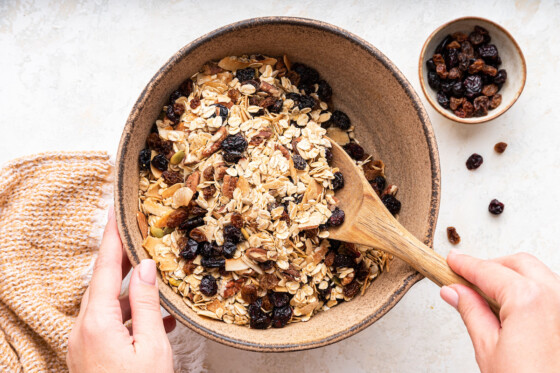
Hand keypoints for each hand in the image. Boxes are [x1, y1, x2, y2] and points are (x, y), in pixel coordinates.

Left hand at [67, 208, 175, 372]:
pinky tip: (155, 319)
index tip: (117, 214)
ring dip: (130, 290)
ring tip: (154, 278)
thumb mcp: (151, 346)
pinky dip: (130, 315)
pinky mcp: (90, 355)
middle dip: (122, 260)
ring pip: (107, 303)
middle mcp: (83, 329)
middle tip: (138, 238)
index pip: (106, 269)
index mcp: (97, 322)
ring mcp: (83, 343)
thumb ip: (147, 304)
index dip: (113, 240)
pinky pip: (109, 323)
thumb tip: (147, 268)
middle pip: (103, 283)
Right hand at [440, 250, 559, 372]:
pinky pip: (553, 293)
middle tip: (467, 277)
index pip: (488, 271)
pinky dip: (532, 291)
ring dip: (514, 277)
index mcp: (530, 299)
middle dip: (492, 266)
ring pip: (539, 275)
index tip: (452, 263)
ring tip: (489, 296)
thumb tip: (455, 292)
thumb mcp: (488, 349)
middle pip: (519, 264)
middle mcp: (556, 297)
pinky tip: (514, 308)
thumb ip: (471, 312)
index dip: (465, 265)